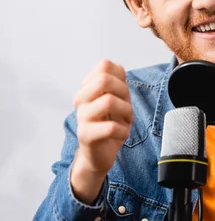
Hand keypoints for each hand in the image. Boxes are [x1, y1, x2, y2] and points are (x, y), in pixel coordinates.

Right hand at [70, 60, 132, 203]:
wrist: (99, 155)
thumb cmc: (109, 125)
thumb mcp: (118, 99)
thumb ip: (117, 81)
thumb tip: (117, 66)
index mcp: (88, 88)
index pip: (105, 65)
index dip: (122, 77)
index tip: (122, 93)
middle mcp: (82, 100)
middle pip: (104, 79)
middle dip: (124, 92)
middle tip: (126, 107)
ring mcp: (82, 117)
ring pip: (109, 101)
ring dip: (126, 112)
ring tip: (125, 121)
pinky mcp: (86, 136)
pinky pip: (111, 127)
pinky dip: (124, 131)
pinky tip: (121, 134)